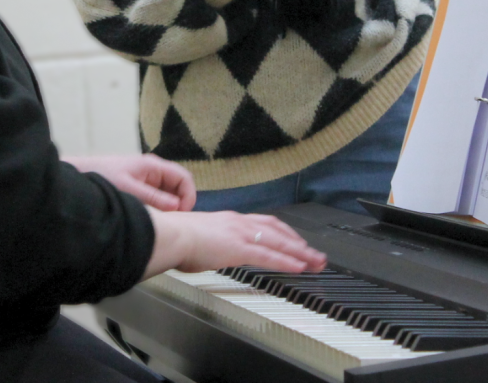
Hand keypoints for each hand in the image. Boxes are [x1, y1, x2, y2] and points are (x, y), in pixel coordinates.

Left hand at [65, 154, 196, 211]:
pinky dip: (159, 207)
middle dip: (179, 203)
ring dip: (169, 207)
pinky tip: (151, 217)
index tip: (182, 214)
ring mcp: (147, 178)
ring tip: (160, 220)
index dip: (188, 196)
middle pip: (178, 186)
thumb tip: (177, 207)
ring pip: (169, 193)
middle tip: (171, 221)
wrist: (81, 174)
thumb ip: (154, 198)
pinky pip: (158, 196)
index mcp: (154, 165)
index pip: (184, 178)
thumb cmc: (104, 178)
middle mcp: (153, 170)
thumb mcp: (130, 191)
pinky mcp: (140, 186)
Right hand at [144, 208, 327, 277]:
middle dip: (300, 243)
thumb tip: (205, 251)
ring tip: (316, 262)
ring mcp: (241, 234)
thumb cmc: (176, 237)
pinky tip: (299, 267)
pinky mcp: (239, 248)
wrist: (170, 234)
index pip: (264, 223)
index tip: (296, 242)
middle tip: (316, 255)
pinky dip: (287, 261)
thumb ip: (209, 242)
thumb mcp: (199, 236)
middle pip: (278, 230)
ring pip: (279, 242)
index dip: (284, 233)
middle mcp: (239, 222)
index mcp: (230, 220)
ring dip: (301, 253)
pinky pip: (269, 255)